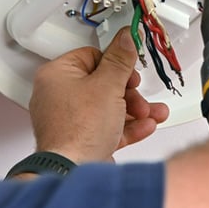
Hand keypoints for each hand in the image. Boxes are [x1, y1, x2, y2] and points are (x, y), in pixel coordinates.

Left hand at [28, 28, 169, 163]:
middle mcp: (58, 96)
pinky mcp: (81, 139)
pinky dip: (127, 126)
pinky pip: (106, 127)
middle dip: (129, 92)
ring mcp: (69, 120)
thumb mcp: (108, 85)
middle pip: (102, 84)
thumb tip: (126, 37)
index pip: (91, 56)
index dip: (115, 63)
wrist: (73, 171)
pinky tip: (145, 126)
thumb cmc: (79, 129)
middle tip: (138, 97)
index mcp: (57, 76)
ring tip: (152, 113)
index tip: (131, 68)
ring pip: (107, 107)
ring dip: (134, 109)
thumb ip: (120, 60)